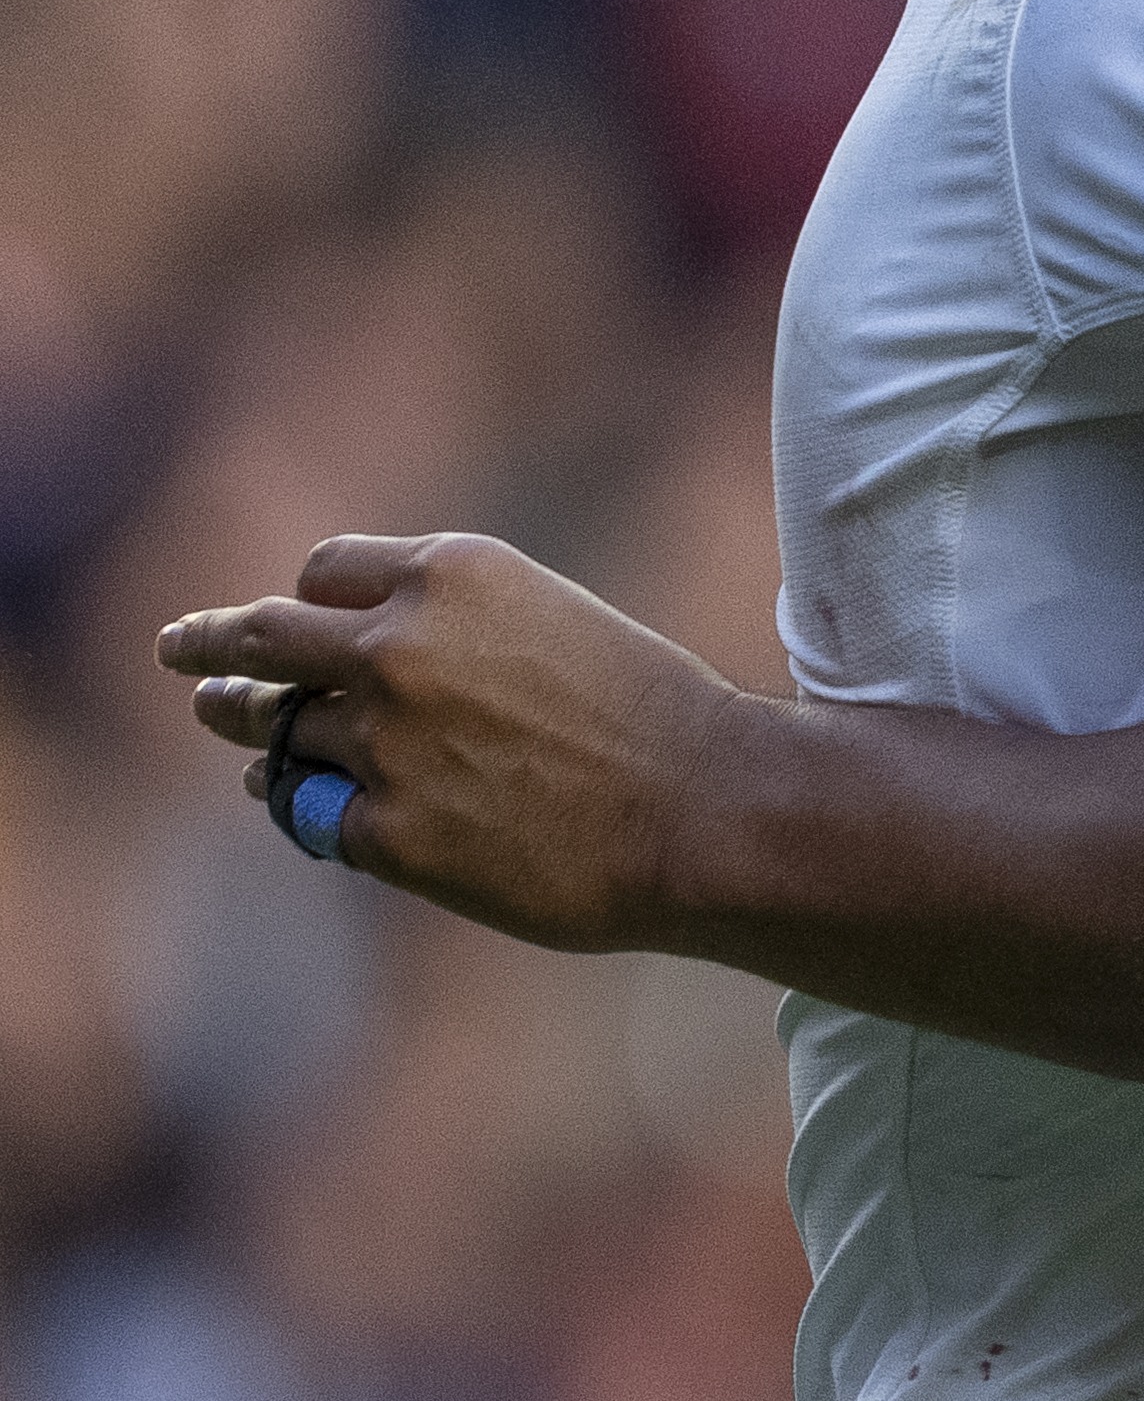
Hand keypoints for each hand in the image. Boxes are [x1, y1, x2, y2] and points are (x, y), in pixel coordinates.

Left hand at [155, 534, 748, 948]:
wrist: (704, 808)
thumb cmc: (651, 713)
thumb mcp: (553, 623)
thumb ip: (457, 630)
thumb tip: (358, 666)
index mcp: (454, 573)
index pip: (326, 572)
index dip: (311, 598)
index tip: (296, 616)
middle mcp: (401, 644)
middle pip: (263, 637)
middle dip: (209, 644)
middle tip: (181, 651)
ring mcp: (382, 740)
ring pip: (274, 731)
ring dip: (255, 732)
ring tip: (237, 730)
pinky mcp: (382, 828)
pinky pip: (306, 810)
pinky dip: (302, 803)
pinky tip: (300, 803)